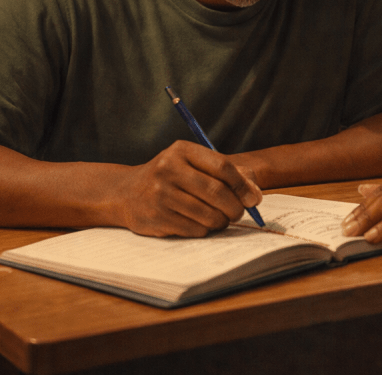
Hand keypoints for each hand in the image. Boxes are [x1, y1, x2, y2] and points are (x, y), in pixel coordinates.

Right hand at [109, 141, 262, 237]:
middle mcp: (168, 169)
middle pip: (217, 192)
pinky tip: (198, 223)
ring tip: (219, 218)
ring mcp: (160, 194)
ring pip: (208, 215)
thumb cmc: (171, 177)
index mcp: (182, 151)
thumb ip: (227, 173)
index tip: (253, 198)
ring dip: (221, 221)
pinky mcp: (156, 217)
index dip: (242, 185)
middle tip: (238, 213)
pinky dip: (204, 230)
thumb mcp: (193, 164)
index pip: (222, 167)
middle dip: (235, 207)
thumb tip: (254, 194)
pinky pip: (194, 230)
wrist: (127, 193)